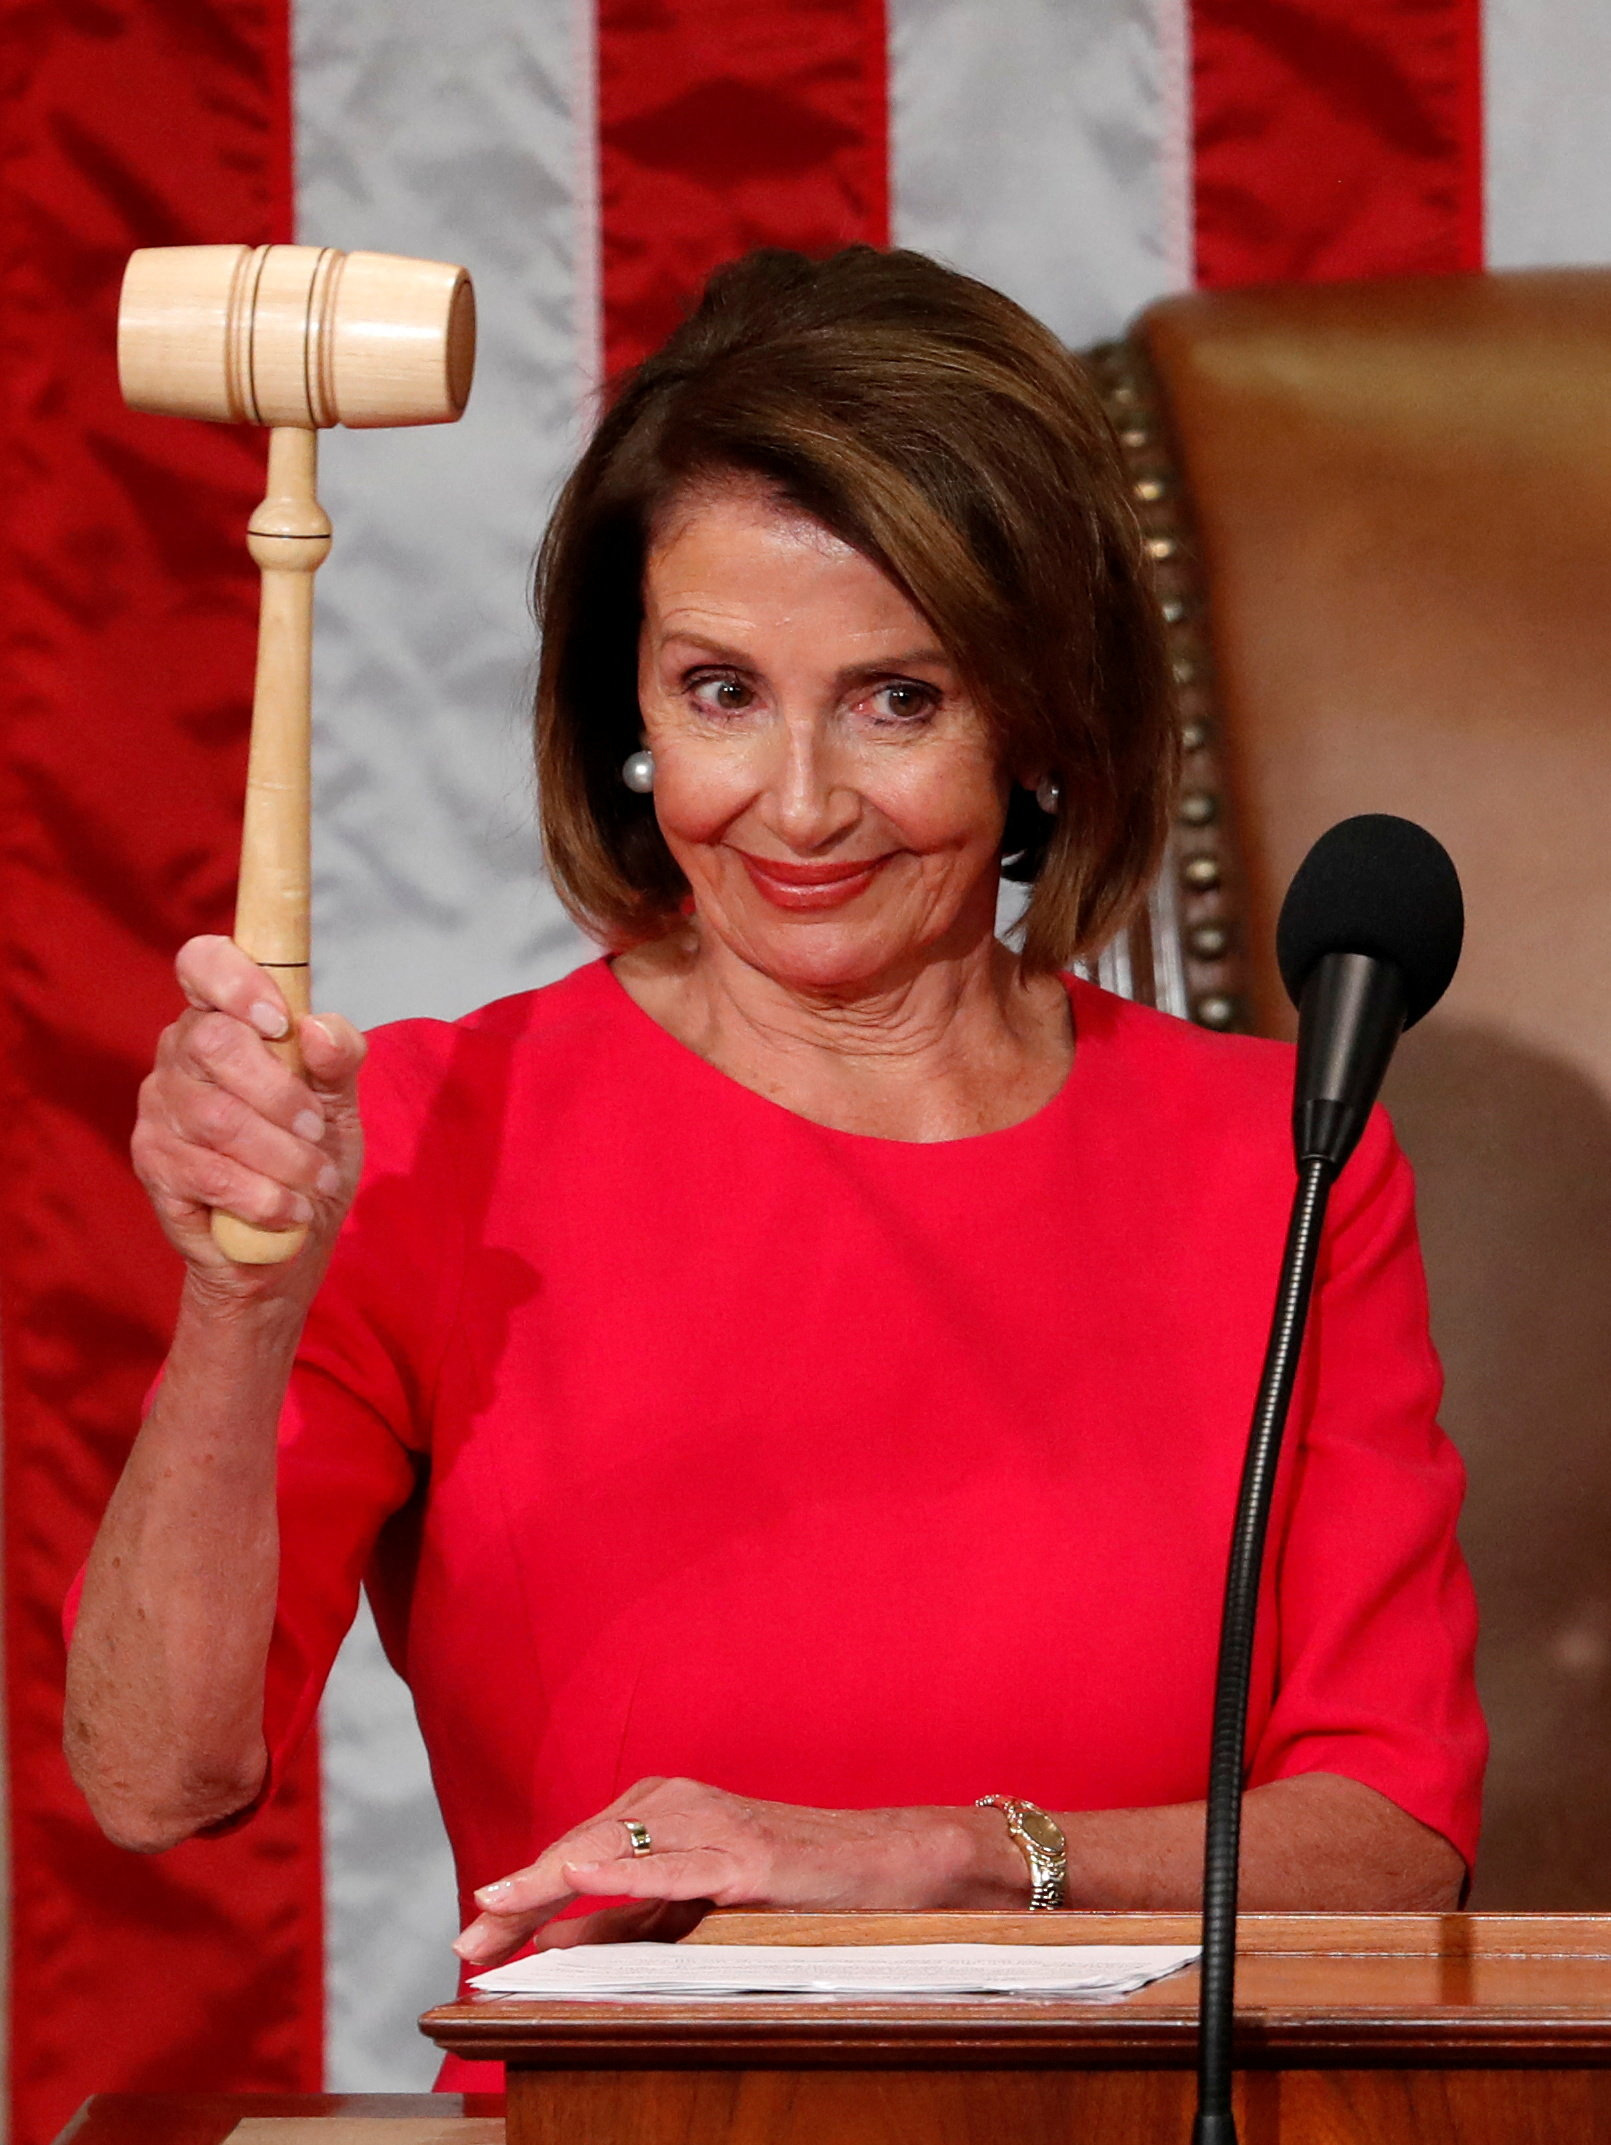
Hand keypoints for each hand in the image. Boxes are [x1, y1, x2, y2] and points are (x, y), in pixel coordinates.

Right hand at [132, 935, 365, 1283]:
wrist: (290, 1235)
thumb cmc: (310, 1152)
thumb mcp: (340, 1100)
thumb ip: (339, 1057)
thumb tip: (317, 1028)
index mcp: (224, 1017)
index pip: (203, 962)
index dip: (236, 980)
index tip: (278, 1021)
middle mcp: (181, 1052)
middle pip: (213, 1041)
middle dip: (280, 1093)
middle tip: (317, 1129)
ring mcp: (159, 1107)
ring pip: (218, 1117)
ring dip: (283, 1155)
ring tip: (317, 1179)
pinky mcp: (152, 1162)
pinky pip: (209, 1173)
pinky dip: (263, 1196)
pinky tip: (291, 1209)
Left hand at [453, 1775, 1028, 1965]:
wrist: (894, 1865)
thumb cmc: (800, 1886)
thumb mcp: (702, 1906)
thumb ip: (636, 1918)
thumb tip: (558, 1948)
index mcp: (665, 1810)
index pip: (576, 1852)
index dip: (521, 1897)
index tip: (473, 1940)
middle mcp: (681, 1804)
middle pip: (581, 1850)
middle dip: (519, 1900)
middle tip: (468, 1947)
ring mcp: (715, 1827)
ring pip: (614, 1851)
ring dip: (549, 1883)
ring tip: (495, 1912)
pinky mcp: (749, 1858)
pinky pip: (674, 1865)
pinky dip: (622, 1868)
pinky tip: (580, 1875)